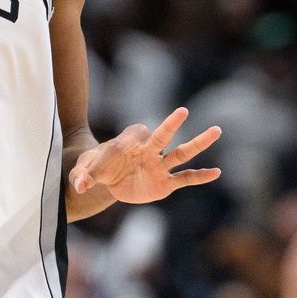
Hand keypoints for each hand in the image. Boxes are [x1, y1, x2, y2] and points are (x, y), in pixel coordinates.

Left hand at [68, 107, 219, 203]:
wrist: (108, 178)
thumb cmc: (97, 167)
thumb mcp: (84, 171)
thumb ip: (82, 176)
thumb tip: (80, 186)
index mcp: (127, 142)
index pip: (127, 140)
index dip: (117, 150)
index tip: (101, 168)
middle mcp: (147, 150)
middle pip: (162, 136)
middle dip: (170, 125)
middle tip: (183, 111)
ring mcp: (158, 165)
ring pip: (181, 153)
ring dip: (197, 143)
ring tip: (216, 130)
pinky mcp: (164, 183)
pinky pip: (184, 178)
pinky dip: (199, 176)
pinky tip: (216, 172)